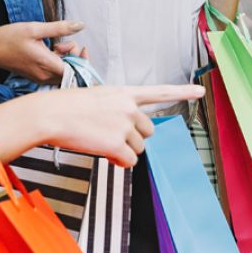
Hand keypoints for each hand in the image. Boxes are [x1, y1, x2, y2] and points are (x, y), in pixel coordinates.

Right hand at [0, 20, 83, 84]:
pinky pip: (54, 73)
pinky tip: (50, 49)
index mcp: (46, 65)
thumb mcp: (35, 28)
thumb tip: (81, 25)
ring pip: (63, 73)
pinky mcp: (36, 76)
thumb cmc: (9, 38)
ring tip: (56, 44)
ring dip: (66, 59)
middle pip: (72, 73)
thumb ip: (60, 28)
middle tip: (64, 42)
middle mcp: (45, 76)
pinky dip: (57, 62)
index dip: (82, 59)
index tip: (79, 45)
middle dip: (74, 56)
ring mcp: (40, 78)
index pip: (76, 71)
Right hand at [0, 84, 205, 165]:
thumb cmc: (67, 107)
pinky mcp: (118, 144)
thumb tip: (127, 142)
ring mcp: (125, 125)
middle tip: (107, 134)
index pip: (159, 91)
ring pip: (138, 148)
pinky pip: (129, 161)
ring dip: (123, 150)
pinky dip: (118, 161)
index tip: (201, 90)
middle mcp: (129, 107)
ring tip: (99, 140)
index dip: (182, 91)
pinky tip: (101, 151)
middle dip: (132, 138)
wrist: (50, 114)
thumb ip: (118, 113)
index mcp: (124, 92)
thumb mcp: (97, 100)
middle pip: (147, 131)